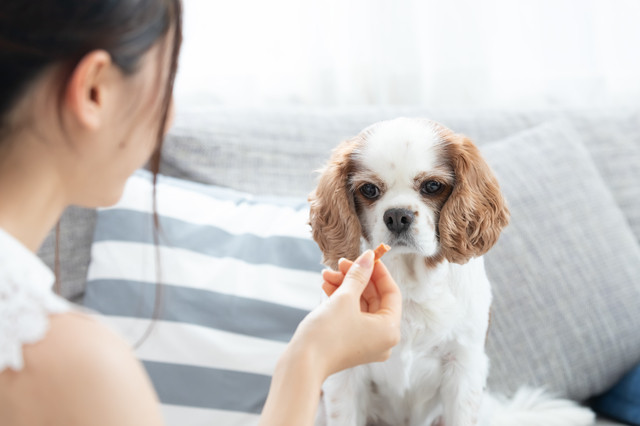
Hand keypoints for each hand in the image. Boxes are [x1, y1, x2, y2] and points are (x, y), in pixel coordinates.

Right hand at [287, 250, 401, 379]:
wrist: (302, 364)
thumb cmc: (326, 334)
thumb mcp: (344, 298)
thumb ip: (359, 275)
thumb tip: (368, 257)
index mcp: (390, 330)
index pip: (391, 292)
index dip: (378, 271)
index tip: (365, 256)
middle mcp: (383, 339)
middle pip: (375, 298)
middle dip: (356, 278)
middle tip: (340, 264)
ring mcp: (367, 343)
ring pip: (361, 306)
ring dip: (345, 287)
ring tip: (327, 274)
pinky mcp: (352, 344)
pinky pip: (352, 316)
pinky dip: (341, 301)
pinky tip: (326, 286)